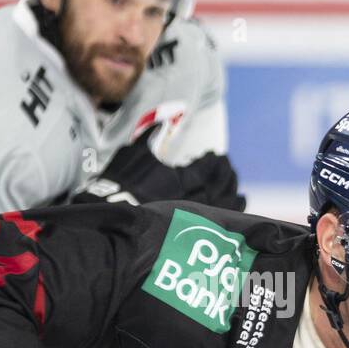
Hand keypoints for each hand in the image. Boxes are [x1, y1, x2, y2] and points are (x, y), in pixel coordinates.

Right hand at [72, 126, 245, 211]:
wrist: (110, 214)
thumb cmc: (120, 183)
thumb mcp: (134, 152)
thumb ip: (153, 135)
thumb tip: (166, 118)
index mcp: (180, 177)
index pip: (208, 167)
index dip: (214, 162)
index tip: (216, 156)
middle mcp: (191, 196)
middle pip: (218, 185)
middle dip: (226, 175)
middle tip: (228, 168)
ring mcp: (191, 215)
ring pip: (222, 203)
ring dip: (232, 194)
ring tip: (238, 189)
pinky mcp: (188, 229)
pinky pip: (215, 220)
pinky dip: (229, 212)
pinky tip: (235, 207)